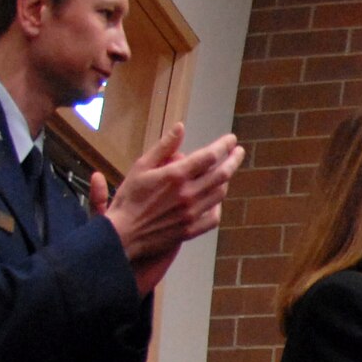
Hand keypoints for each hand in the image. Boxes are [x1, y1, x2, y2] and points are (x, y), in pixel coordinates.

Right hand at [101, 123, 244, 294]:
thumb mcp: (141, 166)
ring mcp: (192, 213)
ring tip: (225, 171)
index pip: (210, 156)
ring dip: (226, 180)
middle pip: (222, 174)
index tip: (231, 139)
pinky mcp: (191, 229)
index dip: (224, 145)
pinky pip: (214, 217)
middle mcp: (189, 194)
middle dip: (234, 160)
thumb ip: (164, 147)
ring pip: (220, 193)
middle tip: (238, 151)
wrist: (123, 234)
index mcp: (176, 175)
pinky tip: (215, 199)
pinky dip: (218, 205)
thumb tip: (180, 127)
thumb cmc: (129, 197)